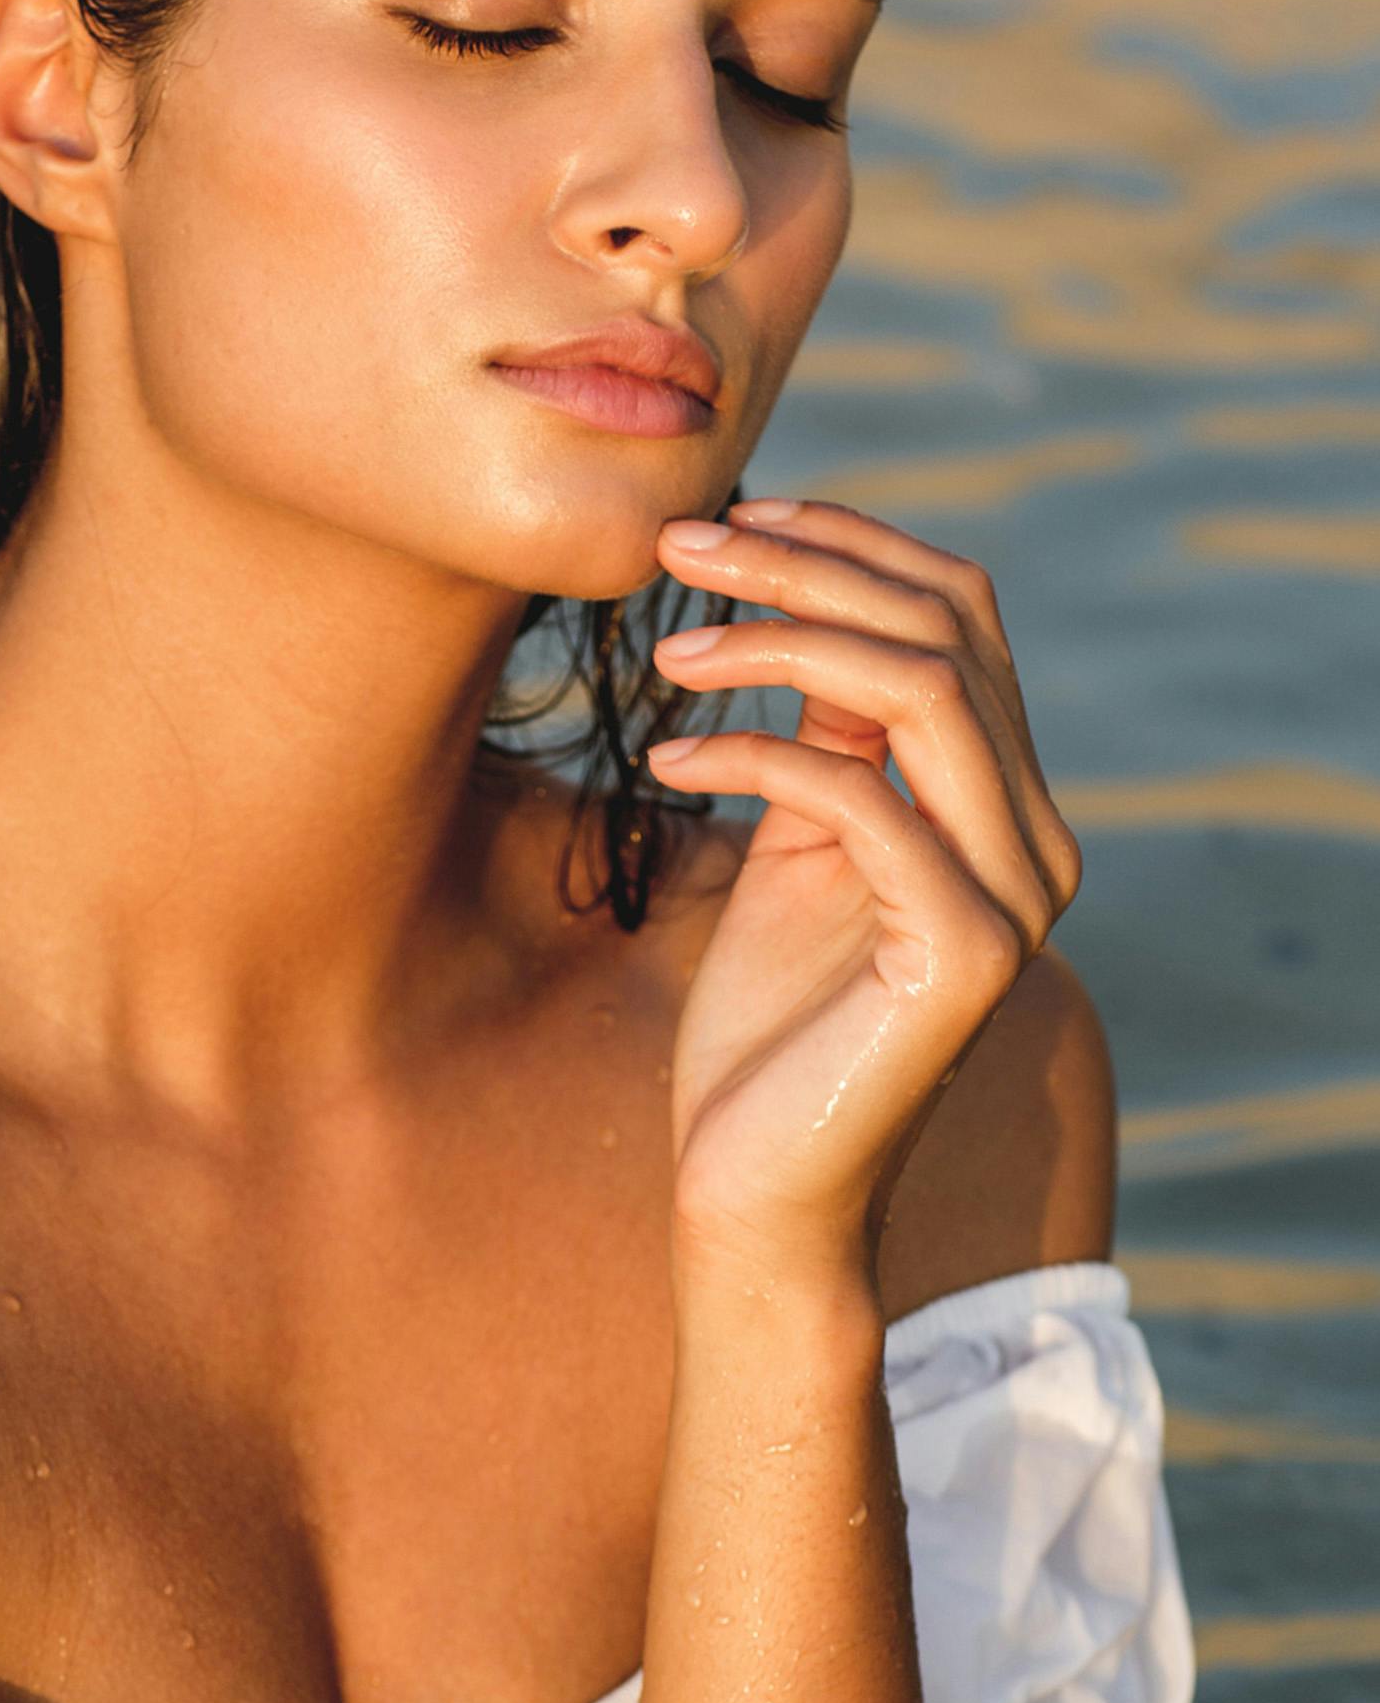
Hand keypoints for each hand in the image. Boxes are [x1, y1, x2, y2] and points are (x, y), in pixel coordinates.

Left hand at [644, 496, 1082, 1285]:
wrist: (757, 1185)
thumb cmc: (765, 1016)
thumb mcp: (798, 838)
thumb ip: (828, 730)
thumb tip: (806, 595)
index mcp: (1004, 801)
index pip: (961, 614)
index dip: (853, 542)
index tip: (735, 516)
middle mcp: (1038, 840)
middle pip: (943, 631)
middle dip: (804, 565)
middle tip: (679, 546)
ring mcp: (1017, 899)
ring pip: (920, 690)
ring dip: (778, 638)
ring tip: (665, 651)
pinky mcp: (967, 956)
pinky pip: (859, 799)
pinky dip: (751, 752)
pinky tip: (668, 760)